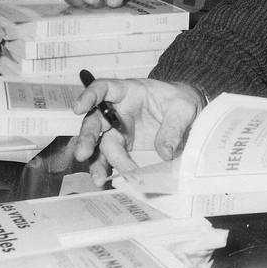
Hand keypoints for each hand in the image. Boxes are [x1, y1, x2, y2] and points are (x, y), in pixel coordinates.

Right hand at [72, 77, 203, 183]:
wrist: (187, 113)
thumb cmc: (180, 101)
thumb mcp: (183, 108)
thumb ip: (173, 127)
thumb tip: (165, 152)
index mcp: (128, 91)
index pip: (104, 88)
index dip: (89, 96)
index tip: (79, 107)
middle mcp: (117, 110)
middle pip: (95, 121)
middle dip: (87, 137)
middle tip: (84, 153)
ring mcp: (117, 129)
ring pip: (99, 144)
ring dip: (96, 161)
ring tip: (98, 177)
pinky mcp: (123, 146)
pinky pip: (109, 157)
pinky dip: (106, 168)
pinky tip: (105, 179)